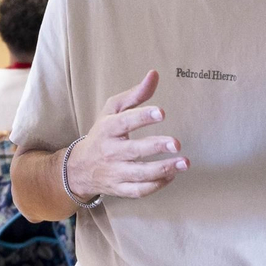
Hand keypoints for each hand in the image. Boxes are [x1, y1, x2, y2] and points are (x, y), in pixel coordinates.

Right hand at [64, 70, 185, 200]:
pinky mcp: (120, 189)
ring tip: (185, 162)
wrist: (80, 168)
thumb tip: (154, 74)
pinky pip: (140, 190)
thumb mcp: (113, 110)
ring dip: (164, 169)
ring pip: (139, 174)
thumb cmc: (102, 133)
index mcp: (107, 129)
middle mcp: (110, 151)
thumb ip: (135, 94)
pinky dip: (157, 185)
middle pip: (133, 150)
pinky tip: (172, 175)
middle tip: (176, 143)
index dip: (142, 117)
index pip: (124, 122)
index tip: (161, 112)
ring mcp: (115, 172)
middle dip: (156, 147)